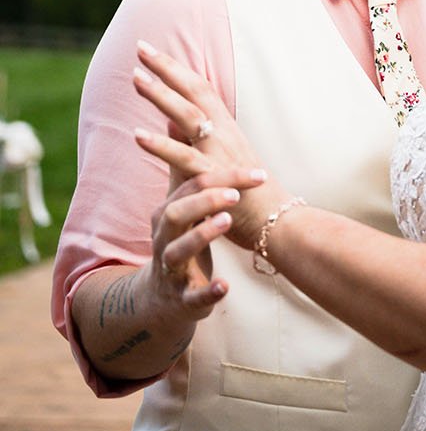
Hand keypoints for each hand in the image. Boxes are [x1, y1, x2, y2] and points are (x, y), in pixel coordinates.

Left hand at [134, 41, 280, 250]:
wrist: (277, 223)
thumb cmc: (249, 194)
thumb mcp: (220, 159)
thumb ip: (192, 140)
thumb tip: (167, 121)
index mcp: (226, 127)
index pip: (199, 88)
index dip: (175, 68)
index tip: (150, 51)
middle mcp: (224, 133)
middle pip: (194, 91)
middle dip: (167, 68)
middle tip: (141, 47)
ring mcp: (220, 152)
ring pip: (189, 116)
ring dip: (162, 96)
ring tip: (136, 78)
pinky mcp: (214, 177)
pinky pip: (184, 157)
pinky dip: (160, 145)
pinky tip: (137, 135)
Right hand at [149, 173, 246, 315]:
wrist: (162, 298)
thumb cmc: (181, 244)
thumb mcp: (183, 211)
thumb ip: (190, 178)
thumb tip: (187, 131)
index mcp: (168, 215)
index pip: (192, 187)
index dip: (224, 178)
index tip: (258, 174)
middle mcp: (165, 239)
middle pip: (176, 213)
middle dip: (205, 200)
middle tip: (235, 194)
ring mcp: (171, 270)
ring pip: (178, 252)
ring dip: (202, 235)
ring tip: (227, 221)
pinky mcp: (182, 299)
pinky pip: (192, 297)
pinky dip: (208, 292)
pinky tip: (224, 286)